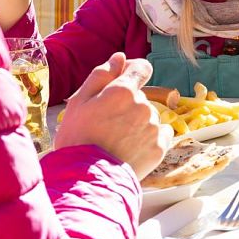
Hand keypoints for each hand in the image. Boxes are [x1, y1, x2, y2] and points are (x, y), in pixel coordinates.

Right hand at [53, 53, 169, 177]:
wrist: (86, 180)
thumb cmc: (77, 139)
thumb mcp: (80, 102)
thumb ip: (101, 75)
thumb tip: (120, 58)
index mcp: (123, 91)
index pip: (141, 67)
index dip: (132, 72)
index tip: (122, 82)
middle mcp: (143, 105)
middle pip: (141, 96)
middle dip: (127, 104)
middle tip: (106, 124)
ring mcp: (153, 127)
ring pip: (149, 116)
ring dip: (137, 122)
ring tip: (116, 141)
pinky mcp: (160, 147)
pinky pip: (161, 133)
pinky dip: (149, 138)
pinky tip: (131, 147)